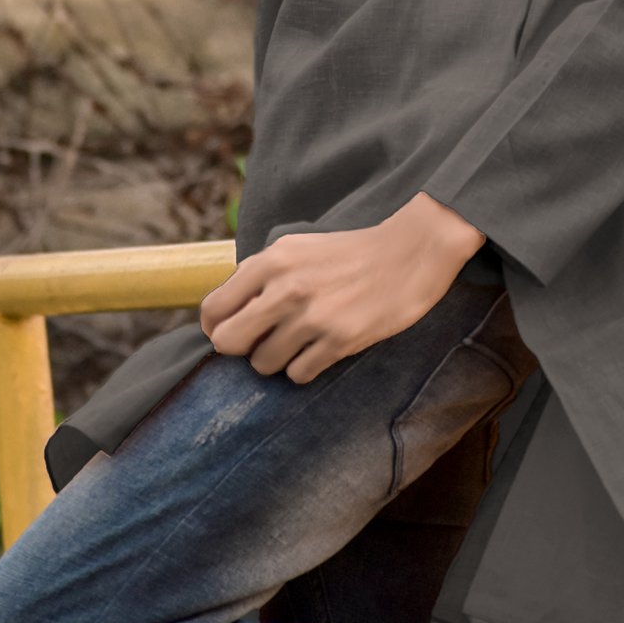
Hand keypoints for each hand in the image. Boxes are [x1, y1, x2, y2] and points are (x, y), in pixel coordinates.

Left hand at [198, 192, 485, 385]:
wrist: (409, 253)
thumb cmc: (350, 253)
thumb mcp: (297, 248)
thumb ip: (260, 276)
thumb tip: (223, 315)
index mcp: (272, 260)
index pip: (214, 309)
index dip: (217, 327)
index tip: (232, 332)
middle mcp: (286, 288)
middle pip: (229, 342)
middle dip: (242, 348)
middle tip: (262, 343)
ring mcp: (312, 316)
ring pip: (263, 363)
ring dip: (277, 360)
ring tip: (301, 342)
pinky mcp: (338, 340)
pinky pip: (298, 374)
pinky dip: (305, 368)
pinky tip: (322, 349)